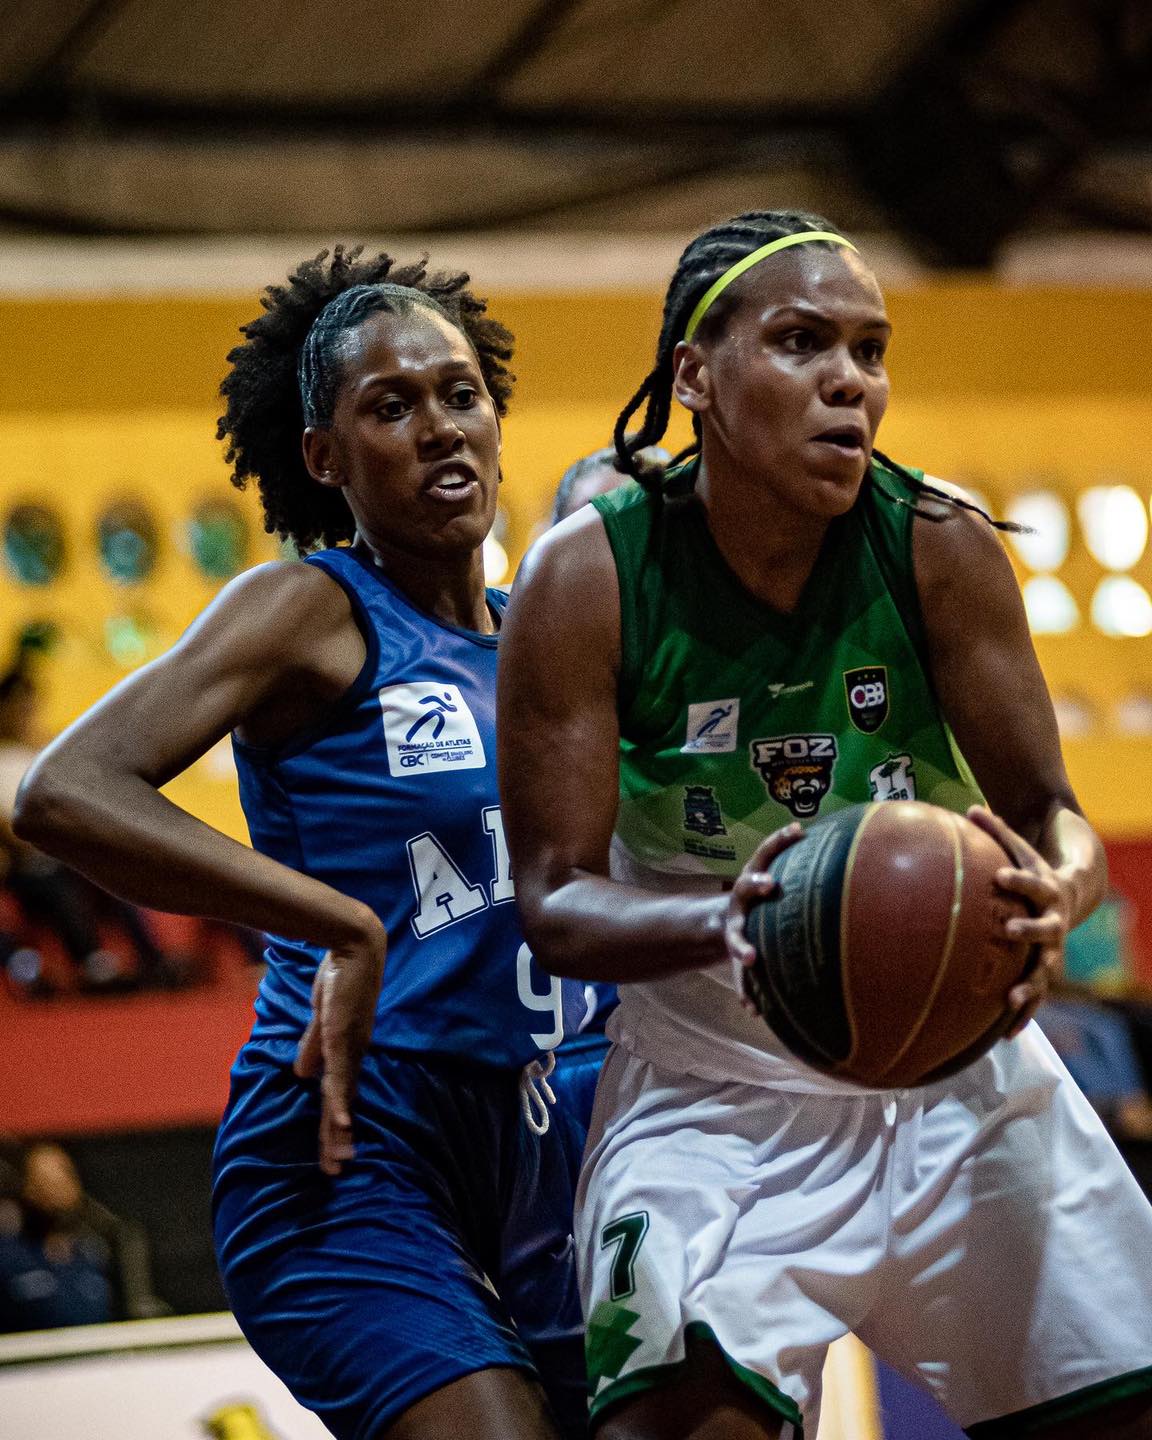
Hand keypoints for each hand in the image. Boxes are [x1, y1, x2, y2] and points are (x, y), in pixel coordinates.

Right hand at [294, 920, 386, 1175]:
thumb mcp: (321, 1020)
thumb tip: (301, 1075)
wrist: (352, 947)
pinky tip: (342, 1120)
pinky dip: (340, 1098)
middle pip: (342, 1104)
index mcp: (346, 1053)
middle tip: (335, 1171)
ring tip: (339, 1158)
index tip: (331, 1153)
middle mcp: (353, 1055)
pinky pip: (339, 1072)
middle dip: (337, 1139)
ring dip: (339, 1129)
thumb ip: (313, 1047)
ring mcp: (350, 1047)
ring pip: (343, 1096)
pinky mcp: (343, 1036)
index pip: (338, 1096)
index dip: (334, 1125)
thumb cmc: (338, 979)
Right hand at [724, 822, 803, 1005]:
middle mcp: (739, 902)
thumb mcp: (769, 882)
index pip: (763, 854)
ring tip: (750, 957)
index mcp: (750, 881)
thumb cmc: (761, 903)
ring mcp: (734, 929)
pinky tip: (754, 1009)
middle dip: (755, 885)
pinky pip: (741, 978)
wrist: (719, 926)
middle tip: (769, 883)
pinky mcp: (737, 954)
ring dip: (742, 946)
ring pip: (735, 937)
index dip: (778, 841)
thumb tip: (818, 836)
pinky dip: (747, 993)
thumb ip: (790, 866)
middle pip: (743, 890)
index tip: (797, 830)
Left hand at [967, 806, 1070, 1036]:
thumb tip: (968, 808)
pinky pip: (1036, 995)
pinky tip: (1007, 1034)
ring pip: (1044, 971)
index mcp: (1044, 890)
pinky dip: (1024, 1015)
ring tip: (1011, 1000)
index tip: (1000, 875)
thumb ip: (996, 830)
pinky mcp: (1044, 970)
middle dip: (1029, 929)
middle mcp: (1052, 922)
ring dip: (1030, 986)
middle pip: (1045, 928)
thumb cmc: (1031, 869)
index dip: (1018, 878)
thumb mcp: (1019, 847)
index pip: (1031, 881)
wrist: (1070, 894)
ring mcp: (1052, 949)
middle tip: (1010, 930)